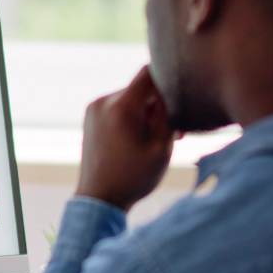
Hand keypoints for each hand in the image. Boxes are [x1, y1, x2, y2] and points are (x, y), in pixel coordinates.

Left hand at [74, 66, 175, 211]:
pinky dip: (132, 117)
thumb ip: (168, 113)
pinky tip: (140, 139)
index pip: (149, 73)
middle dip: (159, 104)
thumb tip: (170, 90)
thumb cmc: (133, 177)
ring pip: (131, 97)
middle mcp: (104, 101)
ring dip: (146, 112)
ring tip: (155, 139)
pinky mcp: (91, 117)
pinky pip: (119, 107)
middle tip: (174, 131)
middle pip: (141, 88)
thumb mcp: (161, 145)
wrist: (99, 199)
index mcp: (121, 106)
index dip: (169, 82)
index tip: (180, 102)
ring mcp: (94, 108)